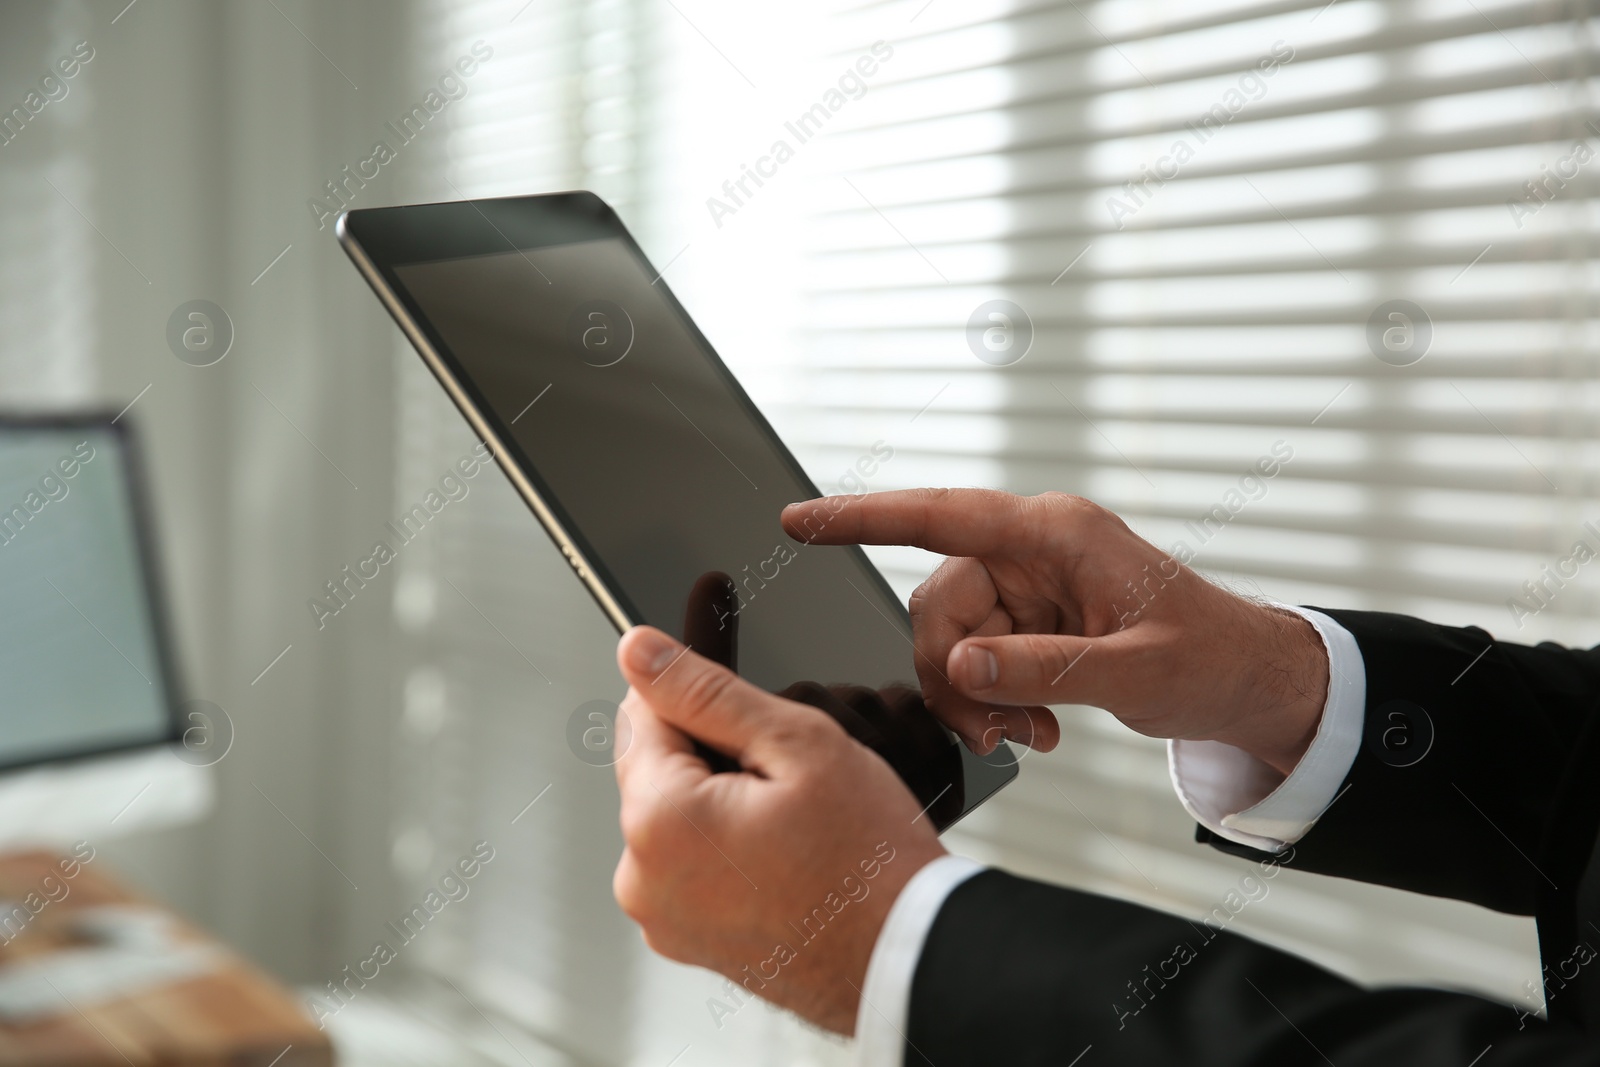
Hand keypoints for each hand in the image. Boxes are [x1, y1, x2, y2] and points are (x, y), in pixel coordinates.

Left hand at [611, 625, 946, 1033]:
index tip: (753, 720)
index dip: (701, 702)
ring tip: (790, 828)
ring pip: (674, 816)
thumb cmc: (868, 861)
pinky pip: (688, 865)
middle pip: (655, 768)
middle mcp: (640, 878)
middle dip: (713, 757)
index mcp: (658, 820)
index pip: (640, 715)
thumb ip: (705, 690)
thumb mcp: (796, 744)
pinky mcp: (683, 939)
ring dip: (719, 802)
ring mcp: (660, 918)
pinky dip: (725, 851)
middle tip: (786, 783)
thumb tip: (637, 650)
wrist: (905, 956)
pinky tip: (781, 861)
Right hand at [781, 488, 1327, 775]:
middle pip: (938, 602)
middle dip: (950, 675)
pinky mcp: (1031, 618)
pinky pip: (976, 658)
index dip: (863, 517)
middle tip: (992, 732)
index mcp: (1056, 534)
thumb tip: (960, 666)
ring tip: (1025, 735)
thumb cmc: (1210, 657)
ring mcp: (1030, 585)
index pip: (941, 514)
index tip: (800, 521)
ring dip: (973, 696)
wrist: (1249, 680)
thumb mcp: (1132, 671)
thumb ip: (1042, 668)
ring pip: (950, 637)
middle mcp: (1033, 550)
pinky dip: (992, 701)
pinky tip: (1034, 729)